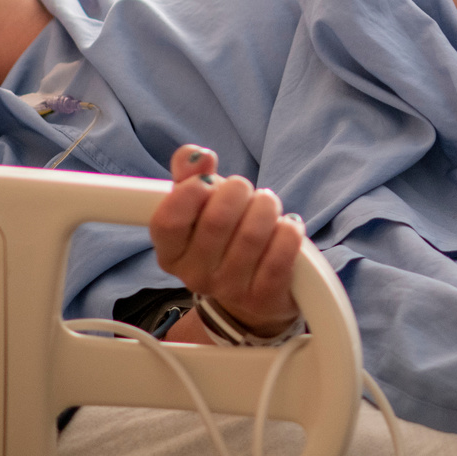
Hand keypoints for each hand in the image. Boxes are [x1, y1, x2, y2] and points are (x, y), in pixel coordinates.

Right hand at [150, 145, 305, 337]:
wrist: (253, 292)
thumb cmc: (224, 237)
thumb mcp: (200, 204)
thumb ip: (189, 173)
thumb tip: (198, 157)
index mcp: (171, 253)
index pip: (168, 221)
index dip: (191, 192)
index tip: (207, 181)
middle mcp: (194, 276)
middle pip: (216, 220)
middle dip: (238, 191)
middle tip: (245, 190)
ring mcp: (229, 290)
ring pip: (252, 234)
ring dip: (266, 207)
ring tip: (266, 206)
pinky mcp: (263, 297)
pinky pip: (280, 254)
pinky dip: (288, 232)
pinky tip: (286, 228)